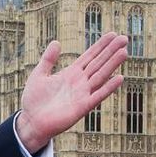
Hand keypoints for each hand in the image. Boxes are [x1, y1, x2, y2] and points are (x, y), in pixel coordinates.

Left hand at [15, 32, 127, 152]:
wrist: (31, 122)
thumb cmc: (34, 100)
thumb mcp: (39, 75)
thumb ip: (48, 59)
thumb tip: (56, 42)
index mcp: (71, 73)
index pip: (89, 56)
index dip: (100, 46)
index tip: (112, 34)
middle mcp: (80, 82)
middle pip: (98, 63)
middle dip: (111, 51)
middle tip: (124, 38)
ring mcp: (82, 94)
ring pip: (101, 76)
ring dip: (112, 64)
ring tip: (124, 52)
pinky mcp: (82, 107)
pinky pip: (97, 96)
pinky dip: (108, 87)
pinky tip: (119, 78)